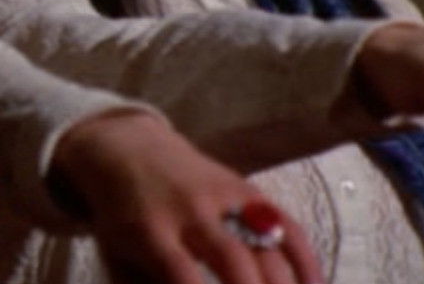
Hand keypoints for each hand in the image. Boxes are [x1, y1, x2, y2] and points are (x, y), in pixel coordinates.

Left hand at [49, 111, 321, 283]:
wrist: (128, 151)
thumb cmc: (122, 220)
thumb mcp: (117, 257)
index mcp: (149, 232)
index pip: (180, 275)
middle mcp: (189, 210)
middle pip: (233, 259)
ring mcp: (222, 196)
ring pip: (267, 243)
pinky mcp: (246, 188)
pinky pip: (286, 224)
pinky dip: (306, 260)